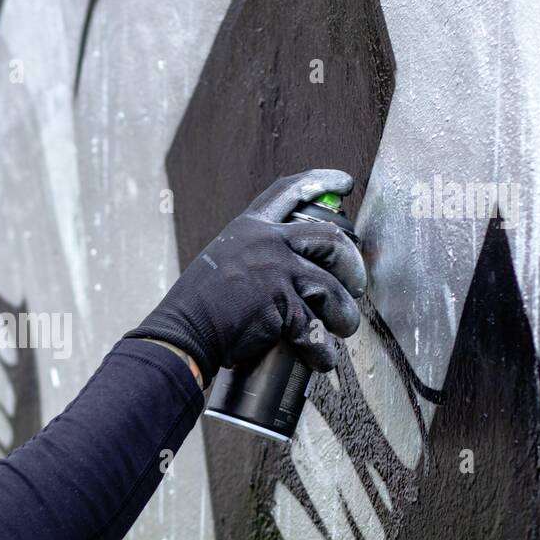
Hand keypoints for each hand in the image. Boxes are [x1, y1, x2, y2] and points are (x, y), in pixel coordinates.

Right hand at [125, 169, 366, 385]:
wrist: (184, 331)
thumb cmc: (199, 306)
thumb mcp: (223, 261)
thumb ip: (254, 256)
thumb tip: (287, 270)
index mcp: (249, 228)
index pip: (288, 191)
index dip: (321, 181)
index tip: (344, 183)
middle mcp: (266, 242)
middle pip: (329, 237)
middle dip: (351, 263)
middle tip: (355, 285)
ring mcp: (275, 271)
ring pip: (331, 287)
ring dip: (343, 313)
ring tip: (342, 327)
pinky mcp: (281, 304)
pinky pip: (316, 327)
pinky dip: (322, 349)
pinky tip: (321, 358)